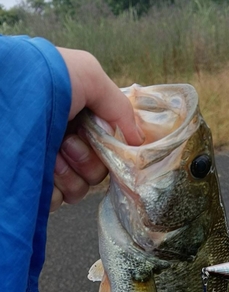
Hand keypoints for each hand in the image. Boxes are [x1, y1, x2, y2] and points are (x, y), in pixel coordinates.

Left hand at [51, 48, 143, 211]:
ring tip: (52, 156)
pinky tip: (43, 174)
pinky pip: (57, 202)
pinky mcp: (35, 187)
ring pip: (78, 190)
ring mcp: (49, 167)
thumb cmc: (45, 80)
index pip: (108, 151)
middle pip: (96, 174)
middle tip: (67, 144)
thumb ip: (120, 107)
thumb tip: (137, 140)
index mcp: (80, 123)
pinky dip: (53, 193)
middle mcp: (65, 145)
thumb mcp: (89, 76)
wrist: (7, 96)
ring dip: (70, 177)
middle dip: (87, 162)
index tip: (96, 139)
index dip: (108, 151)